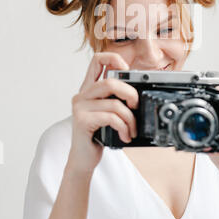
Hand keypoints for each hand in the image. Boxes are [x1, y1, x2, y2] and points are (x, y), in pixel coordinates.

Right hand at [67, 52, 138, 175]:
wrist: (83, 159)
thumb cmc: (98, 135)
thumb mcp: (109, 113)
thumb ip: (116, 99)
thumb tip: (137, 94)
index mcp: (89, 89)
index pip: (97, 60)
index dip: (114, 59)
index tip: (127, 71)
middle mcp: (82, 95)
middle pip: (110, 81)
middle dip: (130, 93)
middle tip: (136, 106)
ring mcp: (80, 107)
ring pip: (113, 102)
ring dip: (129, 118)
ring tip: (132, 129)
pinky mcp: (82, 120)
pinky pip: (111, 117)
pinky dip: (124, 127)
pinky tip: (125, 136)